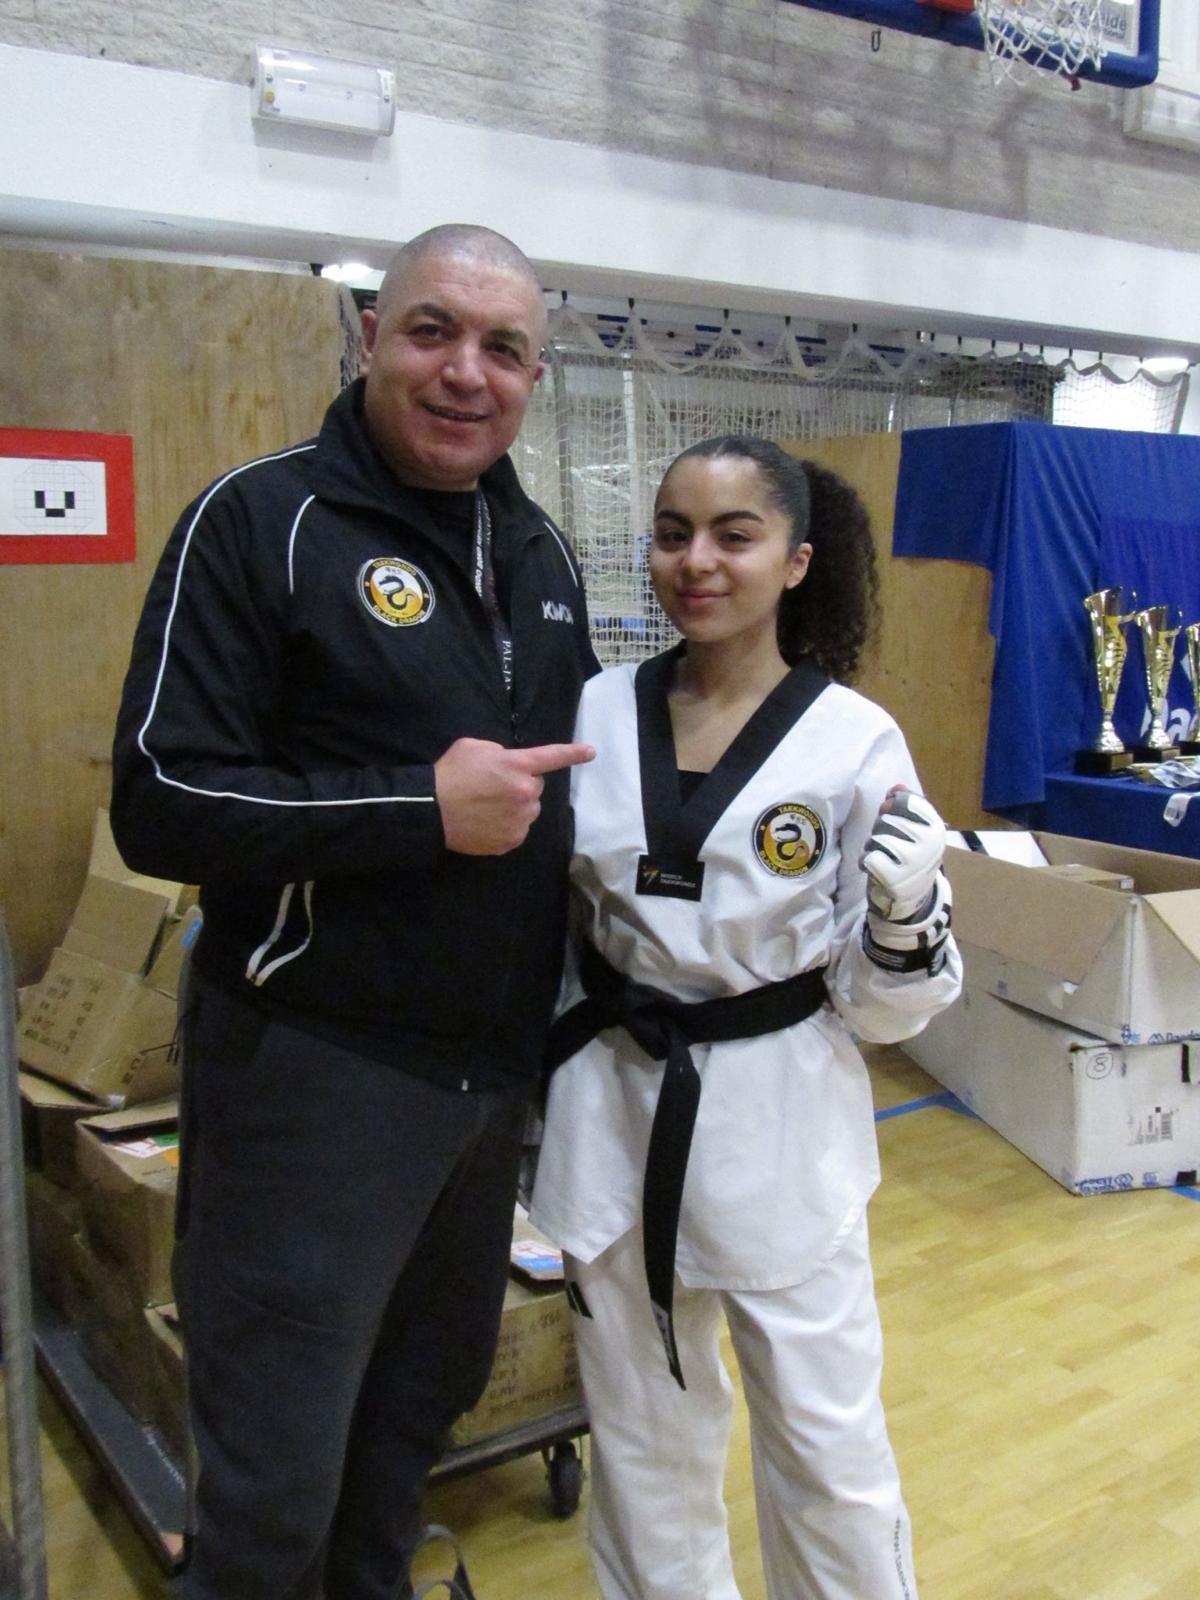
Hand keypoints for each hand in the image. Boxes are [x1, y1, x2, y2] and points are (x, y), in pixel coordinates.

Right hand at [434, 738, 594, 855]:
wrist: (430, 810)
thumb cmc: (450, 774)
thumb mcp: (474, 747)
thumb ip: (499, 752)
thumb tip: (508, 763)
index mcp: (517, 766)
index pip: (551, 757)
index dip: (573, 754)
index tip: (591, 752)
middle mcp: (525, 793)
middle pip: (536, 787)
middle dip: (521, 784)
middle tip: (494, 786)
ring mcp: (520, 820)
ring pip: (528, 810)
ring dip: (516, 806)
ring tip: (487, 806)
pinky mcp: (511, 840)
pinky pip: (517, 829)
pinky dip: (507, 825)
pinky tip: (485, 821)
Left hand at [860, 786, 945, 922]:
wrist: (911, 897)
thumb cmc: (908, 856)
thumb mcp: (912, 829)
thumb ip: (903, 805)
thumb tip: (897, 788)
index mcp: (936, 828)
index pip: (905, 800)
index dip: (891, 806)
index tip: (893, 817)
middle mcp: (930, 844)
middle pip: (887, 818)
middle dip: (879, 830)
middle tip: (887, 846)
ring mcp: (914, 863)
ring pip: (877, 838)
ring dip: (871, 847)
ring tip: (882, 858)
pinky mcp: (896, 880)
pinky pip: (869, 858)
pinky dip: (866, 863)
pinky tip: (875, 870)